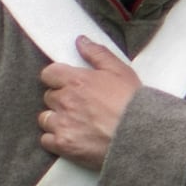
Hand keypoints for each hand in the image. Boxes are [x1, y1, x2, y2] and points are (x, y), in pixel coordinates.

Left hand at [36, 37, 145, 168]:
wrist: (141, 136)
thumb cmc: (133, 103)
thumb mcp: (120, 71)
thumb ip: (97, 54)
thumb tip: (80, 41)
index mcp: (76, 80)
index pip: (49, 74)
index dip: (57, 78)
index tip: (66, 84)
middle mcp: (65, 101)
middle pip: (48, 96)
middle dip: (60, 99)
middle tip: (77, 105)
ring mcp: (62, 123)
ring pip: (45, 118)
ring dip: (55, 119)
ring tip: (73, 123)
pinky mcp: (63, 144)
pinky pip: (46, 140)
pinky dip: (55, 139)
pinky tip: (71, 138)